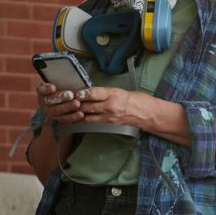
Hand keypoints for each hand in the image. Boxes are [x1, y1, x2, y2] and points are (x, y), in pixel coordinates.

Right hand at [37, 82, 84, 124]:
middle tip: (71, 95)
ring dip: (68, 107)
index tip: (53, 87)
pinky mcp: (57, 119)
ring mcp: (49, 112)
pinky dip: (73, 117)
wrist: (63, 98)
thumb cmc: (62, 86)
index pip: (41, 89)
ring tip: (77, 104)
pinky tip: (81, 114)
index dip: (46, 88)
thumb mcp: (60, 80)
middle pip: (49, 101)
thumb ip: (62, 78)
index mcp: (42, 90)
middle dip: (60, 98)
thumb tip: (69, 71)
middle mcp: (43, 102)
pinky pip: (64, 119)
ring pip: (57, 111)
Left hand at [77, 87, 191, 145]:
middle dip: (76, 103)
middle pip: (88, 105)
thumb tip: (92, 92)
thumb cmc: (138, 100)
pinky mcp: (109, 123)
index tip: (75, 92)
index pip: (93, 93)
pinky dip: (85, 119)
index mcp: (113, 94)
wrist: (147, 114)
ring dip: (78, 112)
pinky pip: (93, 122)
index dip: (82, 93)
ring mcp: (109, 116)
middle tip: (68, 100)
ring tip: (70, 109)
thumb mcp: (121, 91)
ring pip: (88, 115)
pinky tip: (79, 117)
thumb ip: (107, 92)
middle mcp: (109, 105)